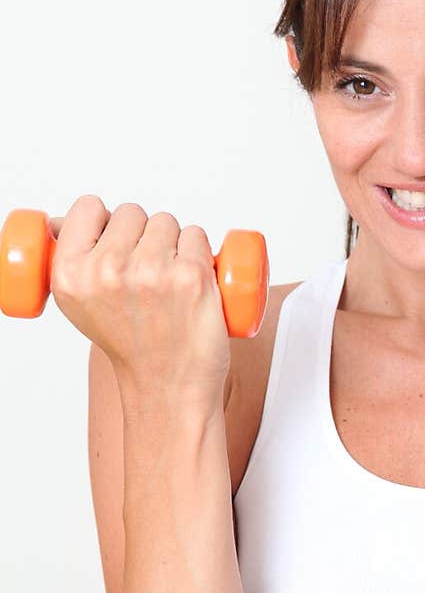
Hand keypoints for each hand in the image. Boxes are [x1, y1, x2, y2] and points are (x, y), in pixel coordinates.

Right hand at [48, 195, 231, 402]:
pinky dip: (200, 254)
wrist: (167, 385)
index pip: (89, 207)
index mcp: (70, 273)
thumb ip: (70, 258)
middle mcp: (107, 271)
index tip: (118, 247)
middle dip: (143, 237)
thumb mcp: (81, 303)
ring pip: (167, 222)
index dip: (107, 223)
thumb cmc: (130, 342)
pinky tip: (191, 283)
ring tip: (168, 284)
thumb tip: (57, 221)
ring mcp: (152, 271)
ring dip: (173, 245)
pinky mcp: (192, 276)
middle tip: (146, 278)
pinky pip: (197, 236)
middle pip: (132, 212)